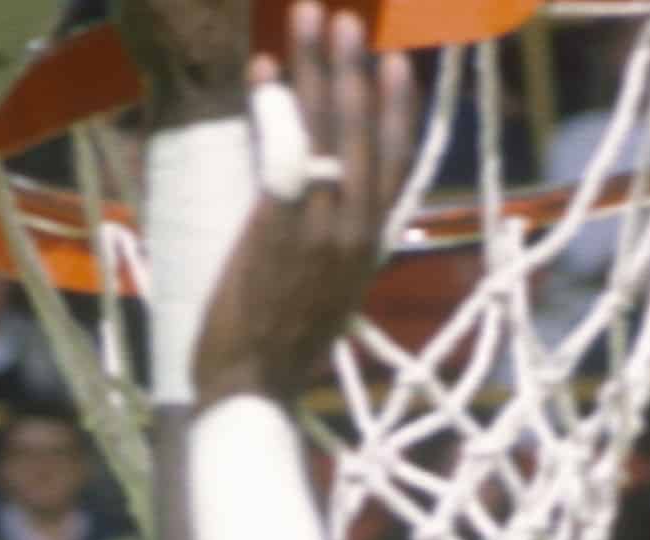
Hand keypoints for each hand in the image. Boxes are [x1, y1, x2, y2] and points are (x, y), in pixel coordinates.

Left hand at [189, 7, 416, 408]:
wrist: (253, 392)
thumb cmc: (277, 349)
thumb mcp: (320, 292)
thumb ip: (324, 243)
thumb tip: (312, 202)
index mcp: (370, 247)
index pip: (393, 163)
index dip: (396, 109)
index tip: (396, 62)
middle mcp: (355, 232)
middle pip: (363, 135)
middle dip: (354, 70)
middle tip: (346, 19)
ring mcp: (320, 231)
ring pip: (327, 133)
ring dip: (319, 70)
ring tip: (315, 19)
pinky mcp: (280, 232)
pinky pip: (284, 155)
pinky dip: (275, 109)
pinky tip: (265, 70)